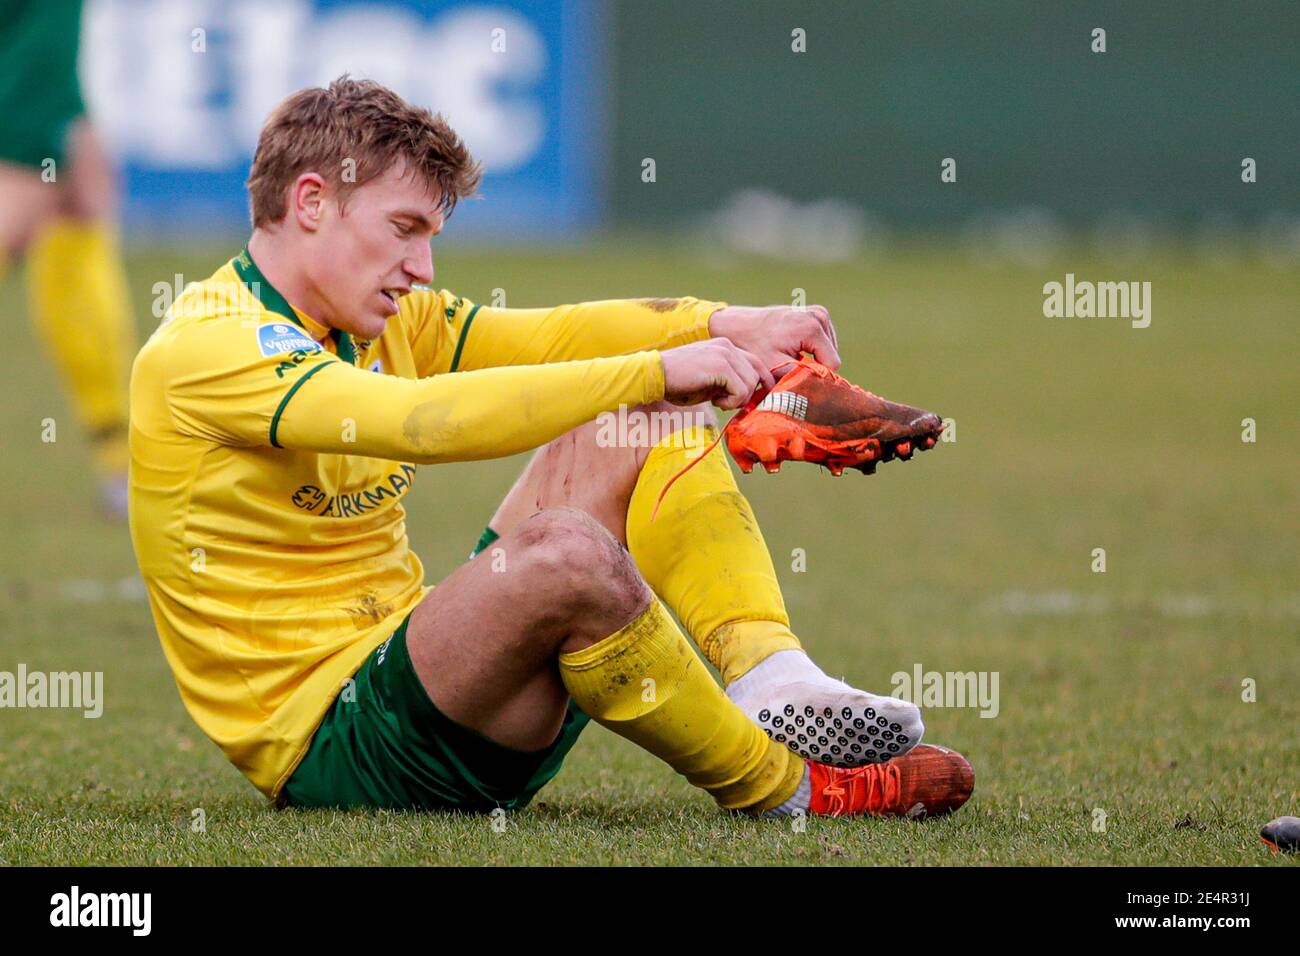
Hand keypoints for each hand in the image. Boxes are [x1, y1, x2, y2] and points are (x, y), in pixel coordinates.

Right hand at [659, 338, 775, 409]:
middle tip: (729, 404)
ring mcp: (725, 354)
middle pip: (758, 372)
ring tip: (717, 401)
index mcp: (724, 346)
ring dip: (738, 399)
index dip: (760, 382)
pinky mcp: (721, 366)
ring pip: (752, 383)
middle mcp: (727, 346)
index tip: (751, 399)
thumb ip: (729, 384)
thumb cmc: (677, 383)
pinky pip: (741, 391)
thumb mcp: (708, 381)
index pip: (756, 362)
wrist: (654, 375)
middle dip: (749, 394)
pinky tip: (714, 401)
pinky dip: (731, 402)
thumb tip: (748, 398)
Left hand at [707, 304, 839, 371]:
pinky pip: (822, 340)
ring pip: (828, 349)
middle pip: (831, 356)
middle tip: (790, 368)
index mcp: (812, 328)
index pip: (832, 364)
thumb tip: (822, 387)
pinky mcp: (815, 313)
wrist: (739, 324)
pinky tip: (793, 350)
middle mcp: (819, 316)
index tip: (798, 379)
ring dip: (812, 358)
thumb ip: (802, 377)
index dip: (816, 376)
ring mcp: (818, 313)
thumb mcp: (776, 367)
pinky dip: (810, 348)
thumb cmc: (754, 346)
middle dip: (813, 366)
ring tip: (789, 358)